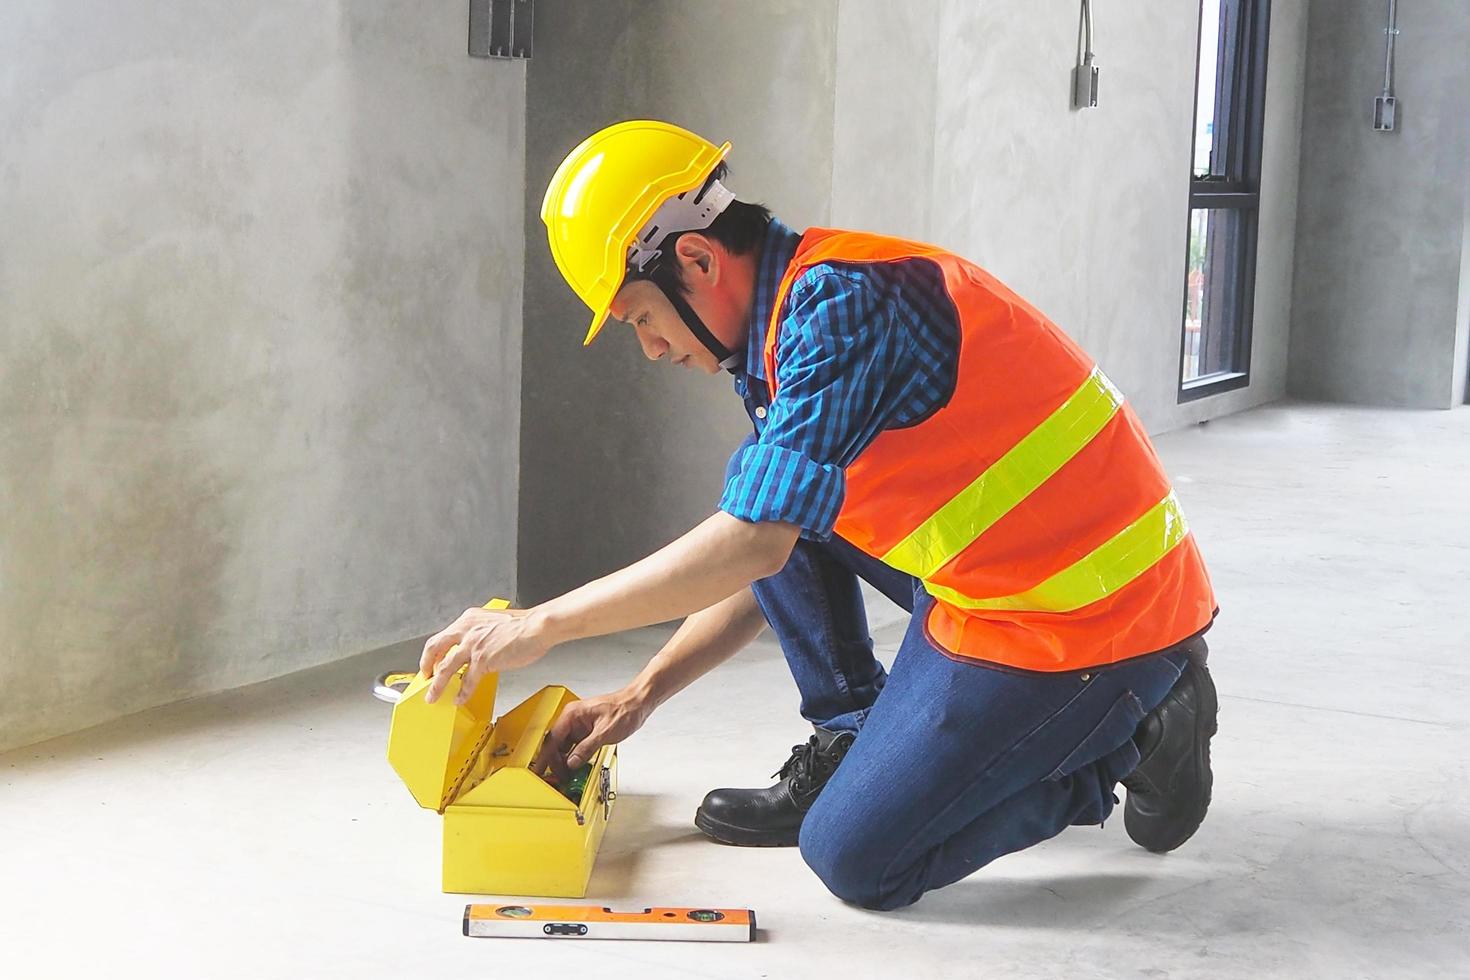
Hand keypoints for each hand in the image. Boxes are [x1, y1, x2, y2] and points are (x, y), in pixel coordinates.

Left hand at [420, 605, 548, 704]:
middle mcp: (467, 630)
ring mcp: (473, 645)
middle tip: (425, 678)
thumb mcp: (493, 623)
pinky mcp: (483, 660)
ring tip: (433, 696)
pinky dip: (462, 692)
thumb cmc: (523, 625)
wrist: (537, 627)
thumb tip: (474, 650)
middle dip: (426, 666)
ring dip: (437, 685)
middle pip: (435, 649)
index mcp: (468, 620)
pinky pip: (467, 680)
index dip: (433, 651)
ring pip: (446, 668)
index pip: (443, 636)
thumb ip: (480, 634)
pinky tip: (460, 699)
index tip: (431, 661)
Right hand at [531, 689, 649, 784]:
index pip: (553, 738)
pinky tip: (577, 767)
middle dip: (556, 762)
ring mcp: (580, 725)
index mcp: (573, 715)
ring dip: (565, 761)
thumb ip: (586, 748)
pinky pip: (576, 746)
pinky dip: (575, 757)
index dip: (545, 756)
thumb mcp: (605, 733)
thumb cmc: (625, 709)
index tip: (539, 769)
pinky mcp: (588, 731)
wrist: (638, 703)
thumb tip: (572, 762)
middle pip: (557, 744)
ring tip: (566, 776)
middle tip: (557, 778)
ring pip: (566, 746)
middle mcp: (573, 719)